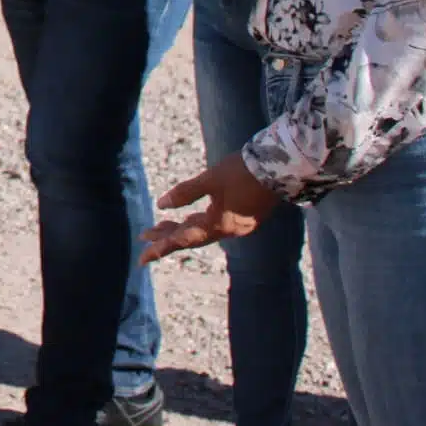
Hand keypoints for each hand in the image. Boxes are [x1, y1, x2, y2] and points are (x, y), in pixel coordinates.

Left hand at [139, 152, 279, 262]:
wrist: (282, 168)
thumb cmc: (243, 172)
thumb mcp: (210, 180)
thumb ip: (185, 193)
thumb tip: (161, 204)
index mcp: (220, 225)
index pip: (183, 240)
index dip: (161, 247)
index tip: (143, 257)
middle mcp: (230, 231)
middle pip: (191, 236)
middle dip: (167, 236)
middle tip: (143, 237)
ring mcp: (240, 225)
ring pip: (203, 230)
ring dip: (181, 229)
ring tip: (159, 227)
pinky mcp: (246, 218)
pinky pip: (215, 224)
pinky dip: (198, 223)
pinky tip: (190, 218)